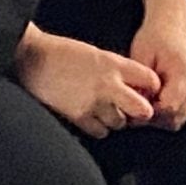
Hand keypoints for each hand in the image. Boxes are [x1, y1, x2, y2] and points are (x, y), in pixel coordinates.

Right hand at [14, 25, 160, 138]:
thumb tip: (134, 86)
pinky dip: (99, 127)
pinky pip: (101, 131)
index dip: (151, 87)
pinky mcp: (79, 117)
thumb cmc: (63, 53)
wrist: (34, 59)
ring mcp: (94, 103)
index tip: (146, 91)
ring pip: (120, 123)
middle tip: (134, 109)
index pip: (150, 80)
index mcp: (114, 64)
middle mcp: (108, 85)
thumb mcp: (97, 53)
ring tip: (105, 109)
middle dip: (141, 111)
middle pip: (143, 110)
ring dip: (116, 119)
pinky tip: (91, 116)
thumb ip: (117, 69)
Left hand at [129, 0, 185, 130]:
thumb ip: (140, 84)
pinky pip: (183, 109)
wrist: (171, 21)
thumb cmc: (154, 36)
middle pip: (176, 118)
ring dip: (162, 117)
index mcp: (183, 73)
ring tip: (144, 104)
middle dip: (155, 119)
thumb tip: (136, 107)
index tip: (134, 107)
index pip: (169, 108)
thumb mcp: (141, 57)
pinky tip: (154, 100)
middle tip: (136, 109)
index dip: (149, 112)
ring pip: (180, 117)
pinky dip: (168, 111)